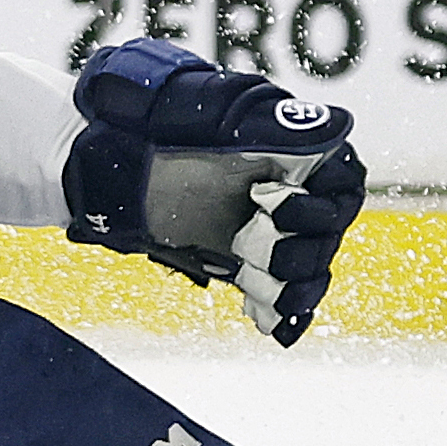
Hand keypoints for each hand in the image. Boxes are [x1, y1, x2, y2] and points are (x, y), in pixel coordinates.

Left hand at [60, 39, 366, 344]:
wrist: (102, 160)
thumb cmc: (154, 124)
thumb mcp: (214, 116)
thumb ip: (275, 126)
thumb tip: (337, 125)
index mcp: (297, 149)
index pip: (344, 184)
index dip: (319, 203)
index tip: (269, 199)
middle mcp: (289, 188)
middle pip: (327, 234)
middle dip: (298, 248)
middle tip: (249, 243)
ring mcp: (267, 226)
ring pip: (307, 269)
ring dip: (291, 286)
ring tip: (256, 286)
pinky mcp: (242, 259)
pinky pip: (277, 292)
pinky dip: (281, 314)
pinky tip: (272, 328)